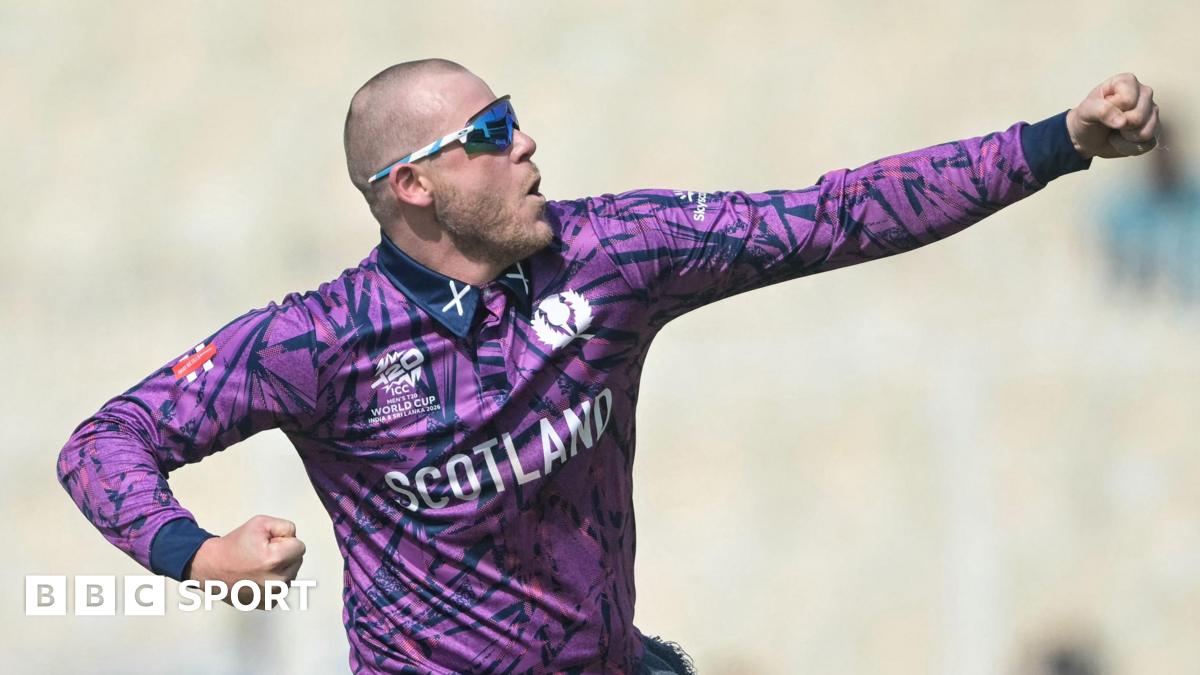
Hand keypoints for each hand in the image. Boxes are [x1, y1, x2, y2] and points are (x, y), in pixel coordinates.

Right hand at [187, 514, 305, 609]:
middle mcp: (277, 582)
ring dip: (280, 568)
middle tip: (261, 554)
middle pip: (297, 561)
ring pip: (291, 575)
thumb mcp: (260, 523)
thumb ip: (285, 527)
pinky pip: (282, 588)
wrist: (211, 567)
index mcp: (275, 560)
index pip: (300, 547)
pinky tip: (257, 578)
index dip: (284, 541)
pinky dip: (274, 582)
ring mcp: (272, 596)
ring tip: (258, 566)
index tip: (268, 544)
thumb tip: (294, 540)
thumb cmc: (234, 545)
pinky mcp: (268, 604)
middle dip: (284, 555)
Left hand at [1065, 72, 1159, 158]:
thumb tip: (1123, 122)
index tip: (1103, 109)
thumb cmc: (1087, 118)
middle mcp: (1144, 93)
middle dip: (1120, 126)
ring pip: (1146, 132)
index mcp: (1127, 82)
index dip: (1113, 110)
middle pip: (1139, 117)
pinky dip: (1130, 147)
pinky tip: (1123, 138)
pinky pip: (1148, 144)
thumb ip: (1101, 110)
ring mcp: (1151, 111)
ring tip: (1116, 130)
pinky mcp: (1154, 129)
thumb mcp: (1084, 111)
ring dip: (1125, 138)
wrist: (1086, 137)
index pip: (1128, 100)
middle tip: (1110, 122)